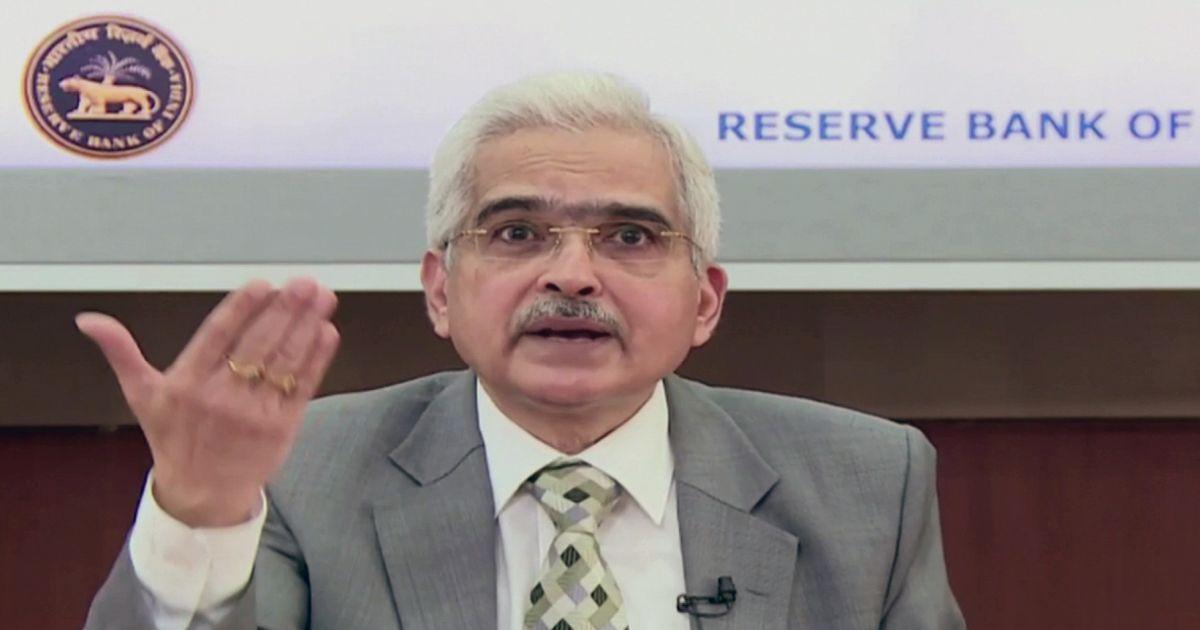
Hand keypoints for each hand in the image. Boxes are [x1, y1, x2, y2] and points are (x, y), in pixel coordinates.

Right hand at [76, 278, 339, 526]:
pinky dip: (317, 359)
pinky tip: (326, 332)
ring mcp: (254, 413)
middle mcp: (221, 397)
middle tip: (305, 283)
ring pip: (284, 362)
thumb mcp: (141, 396)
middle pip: (258, 345)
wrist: (200, 494)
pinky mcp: (281, 428)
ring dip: (306, 327)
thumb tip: (89, 320)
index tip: (264, 284)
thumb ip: (121, 353)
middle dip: (285, 310)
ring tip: (322, 298)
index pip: (218, 336)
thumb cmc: (173, 437)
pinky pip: (302, 387)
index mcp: (187, 383)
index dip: (242, 309)